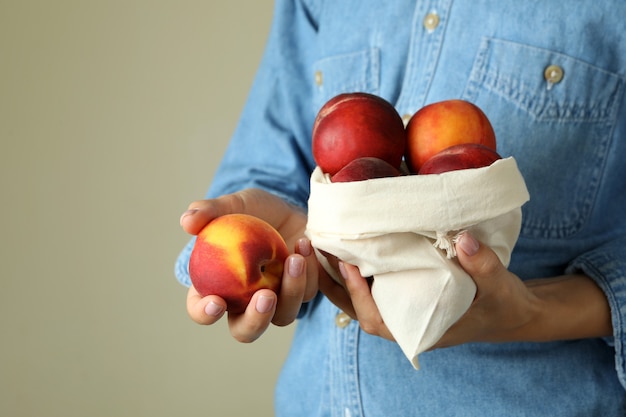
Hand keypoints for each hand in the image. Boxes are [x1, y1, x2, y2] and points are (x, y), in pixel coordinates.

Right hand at [180, 188, 319, 341]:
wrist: (289, 208)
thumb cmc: (255, 210)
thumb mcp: (234, 204)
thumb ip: (210, 211)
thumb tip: (186, 221)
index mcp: (217, 285)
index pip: (201, 309)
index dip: (204, 313)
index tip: (216, 301)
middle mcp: (245, 301)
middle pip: (245, 330)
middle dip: (255, 321)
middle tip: (266, 296)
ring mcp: (276, 300)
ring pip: (282, 316)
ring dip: (291, 292)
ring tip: (294, 259)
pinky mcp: (302, 292)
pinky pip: (307, 293)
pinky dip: (309, 272)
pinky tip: (304, 244)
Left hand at [324, 232, 611, 347]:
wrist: (511, 311)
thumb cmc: (502, 305)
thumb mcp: (499, 288)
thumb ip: (483, 266)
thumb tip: (464, 239)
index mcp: (420, 331)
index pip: (377, 320)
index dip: (359, 295)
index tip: (348, 265)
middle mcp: (403, 324)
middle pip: (355, 309)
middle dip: (332, 284)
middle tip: (314, 250)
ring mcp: (400, 310)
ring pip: (357, 297)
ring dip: (336, 275)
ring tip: (318, 243)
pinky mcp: (402, 295)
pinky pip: (370, 285)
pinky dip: (353, 269)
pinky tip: (343, 245)